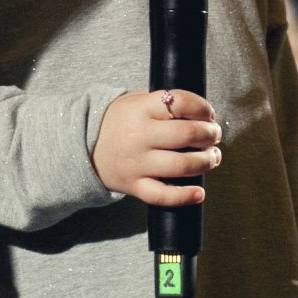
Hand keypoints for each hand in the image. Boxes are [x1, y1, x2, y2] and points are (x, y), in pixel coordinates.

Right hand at [90, 89, 223, 205]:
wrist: (83, 146)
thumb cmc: (119, 122)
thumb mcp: (136, 101)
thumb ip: (165, 104)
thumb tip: (203, 115)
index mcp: (141, 109)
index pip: (180, 102)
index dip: (202, 107)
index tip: (209, 113)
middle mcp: (140, 135)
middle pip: (187, 134)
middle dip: (210, 135)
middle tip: (214, 135)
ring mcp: (137, 163)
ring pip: (182, 165)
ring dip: (206, 162)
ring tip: (212, 157)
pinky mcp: (135, 186)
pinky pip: (163, 195)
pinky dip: (185, 196)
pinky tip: (199, 192)